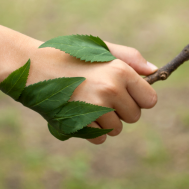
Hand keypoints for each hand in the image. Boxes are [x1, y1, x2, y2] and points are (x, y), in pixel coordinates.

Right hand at [26, 40, 157, 143]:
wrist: (33, 66)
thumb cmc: (69, 55)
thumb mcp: (101, 50)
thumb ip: (130, 59)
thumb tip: (155, 72)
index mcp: (120, 70)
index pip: (150, 100)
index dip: (138, 98)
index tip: (125, 93)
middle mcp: (111, 89)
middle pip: (134, 117)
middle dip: (121, 111)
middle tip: (100, 95)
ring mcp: (95, 108)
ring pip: (117, 129)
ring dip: (105, 122)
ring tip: (86, 102)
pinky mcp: (79, 123)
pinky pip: (99, 138)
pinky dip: (90, 131)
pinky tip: (78, 113)